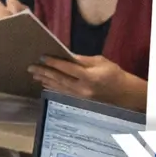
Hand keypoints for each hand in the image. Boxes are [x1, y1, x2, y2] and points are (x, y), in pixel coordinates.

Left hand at [30, 54, 146, 110]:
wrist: (123, 93)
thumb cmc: (113, 73)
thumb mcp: (100, 61)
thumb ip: (83, 60)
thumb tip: (67, 57)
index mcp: (89, 77)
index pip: (67, 68)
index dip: (54, 62)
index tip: (42, 57)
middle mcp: (83, 88)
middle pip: (60, 79)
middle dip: (44, 72)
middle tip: (31, 68)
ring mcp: (80, 96)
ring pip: (59, 87)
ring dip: (46, 80)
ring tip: (35, 75)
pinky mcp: (80, 99)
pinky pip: (64, 92)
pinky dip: (54, 87)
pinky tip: (46, 84)